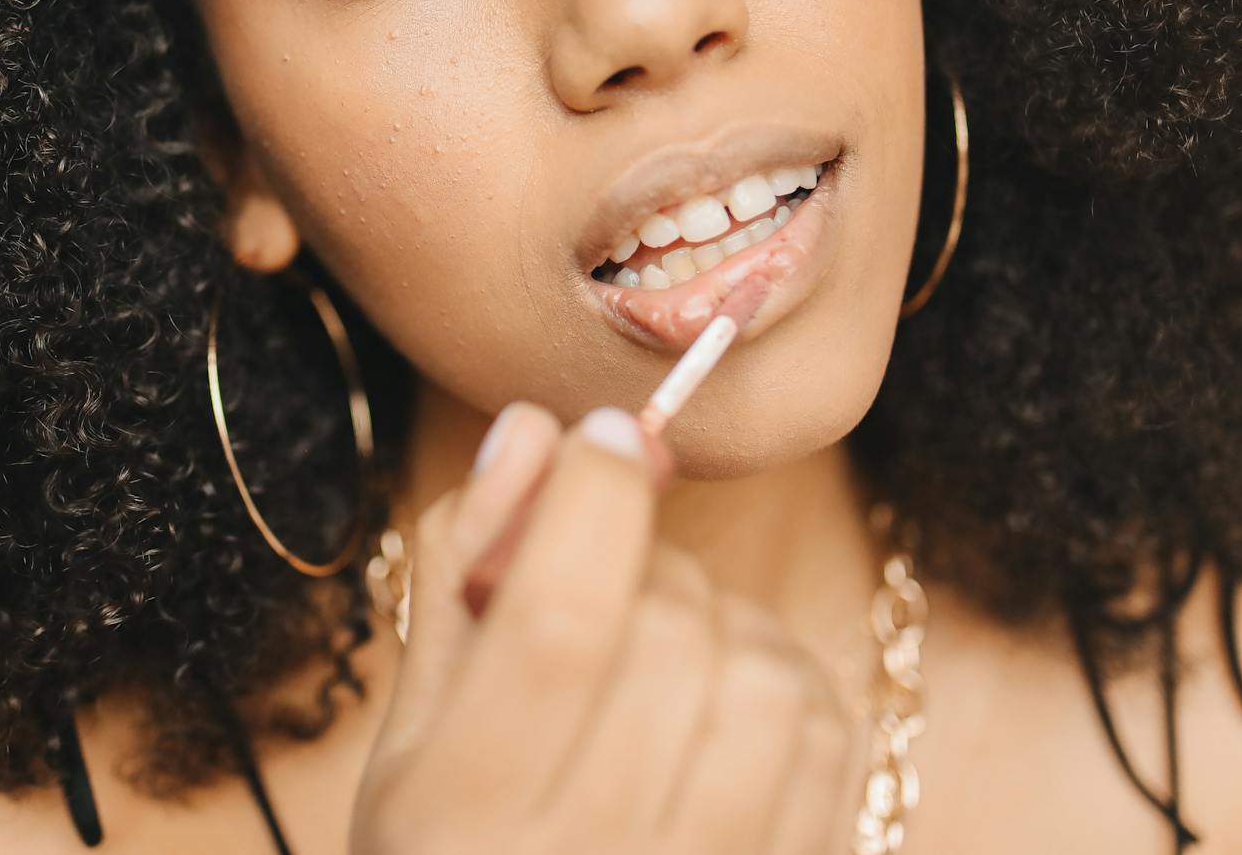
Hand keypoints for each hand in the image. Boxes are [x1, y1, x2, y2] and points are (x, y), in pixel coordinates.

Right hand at [348, 402, 858, 853]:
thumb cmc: (459, 851)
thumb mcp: (417, 732)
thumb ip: (459, 575)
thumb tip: (528, 429)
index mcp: (465, 819)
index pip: (559, 624)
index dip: (592, 500)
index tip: (601, 436)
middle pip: (664, 634)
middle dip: (643, 560)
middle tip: (604, 578)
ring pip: (760, 673)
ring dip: (720, 616)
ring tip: (664, 644)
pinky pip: (825, 729)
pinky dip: (780, 673)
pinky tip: (722, 697)